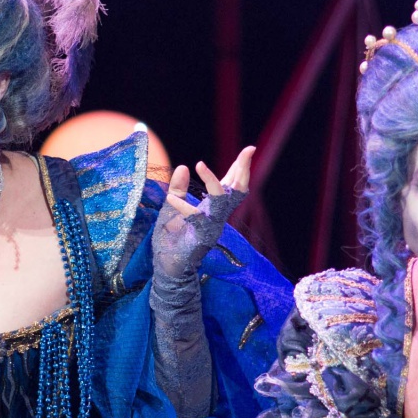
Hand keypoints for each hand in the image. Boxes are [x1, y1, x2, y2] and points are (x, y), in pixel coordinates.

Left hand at [152, 146, 253, 279]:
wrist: (167, 268)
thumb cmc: (171, 240)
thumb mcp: (171, 208)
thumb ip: (178, 188)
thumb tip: (182, 166)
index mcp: (214, 208)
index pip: (232, 184)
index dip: (241, 167)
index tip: (250, 149)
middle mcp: (217, 215)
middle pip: (237, 190)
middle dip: (243, 169)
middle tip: (248, 151)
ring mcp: (212, 226)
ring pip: (221, 201)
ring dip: (212, 182)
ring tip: (200, 164)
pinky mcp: (201, 237)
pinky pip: (196, 219)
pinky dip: (183, 207)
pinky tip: (170, 199)